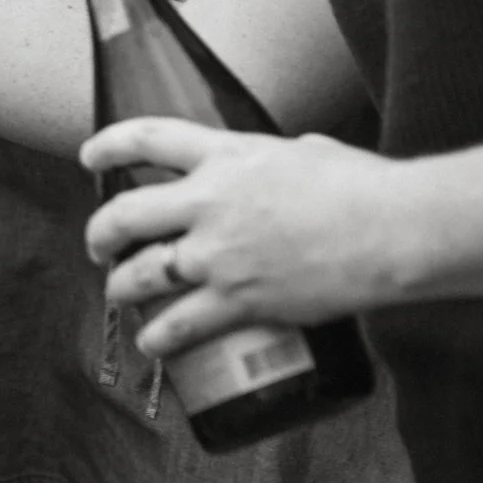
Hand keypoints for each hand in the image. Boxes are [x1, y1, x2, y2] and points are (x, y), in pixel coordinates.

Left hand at [83, 118, 410, 344]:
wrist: (394, 230)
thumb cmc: (366, 187)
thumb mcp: (312, 150)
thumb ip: (282, 156)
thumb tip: (287, 157)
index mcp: (228, 156)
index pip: (147, 138)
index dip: (108, 145)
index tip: (88, 155)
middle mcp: (210, 202)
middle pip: (125, 214)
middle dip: (100, 233)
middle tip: (98, 244)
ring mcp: (219, 255)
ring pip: (140, 274)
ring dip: (119, 287)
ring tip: (116, 293)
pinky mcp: (239, 300)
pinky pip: (180, 325)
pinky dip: (158, 337)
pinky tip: (151, 344)